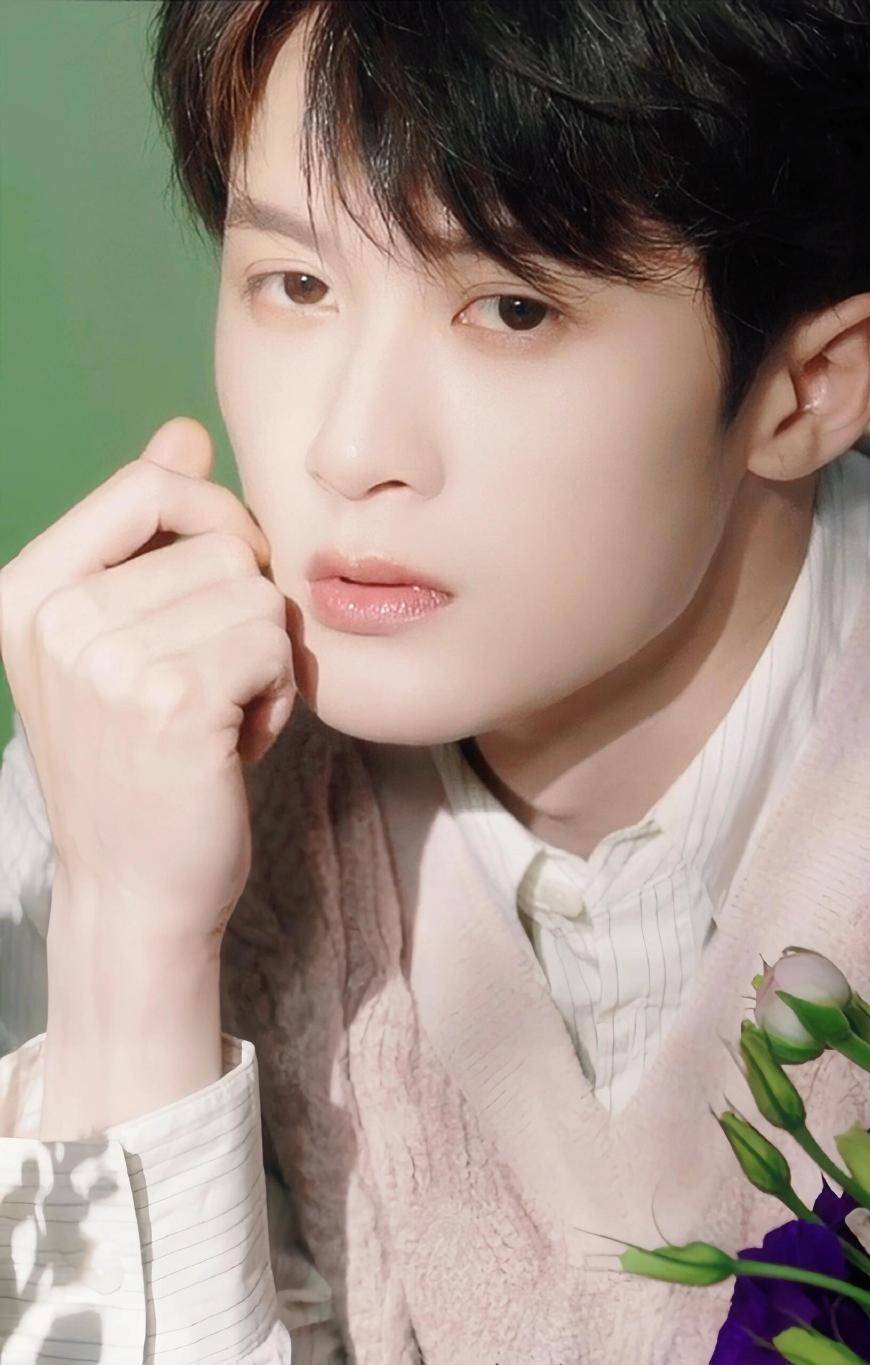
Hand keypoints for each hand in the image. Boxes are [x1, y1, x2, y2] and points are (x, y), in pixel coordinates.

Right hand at [0, 416, 296, 953]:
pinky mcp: (170, 699)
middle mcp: (55, 618)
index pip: (145, 486)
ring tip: (224, 715)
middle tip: (215, 681)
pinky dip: (279, 692)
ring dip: (264, 656)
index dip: (215, 514)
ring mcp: (106, 658)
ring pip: (257, 594)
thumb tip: (183, 431)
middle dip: (244, 611)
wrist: (134, 891)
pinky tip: (242, 740)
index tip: (233, 570)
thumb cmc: (139, 766)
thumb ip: (144, 537)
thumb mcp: (118, 643)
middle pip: (220, 544)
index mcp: (26, 593)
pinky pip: (274, 642)